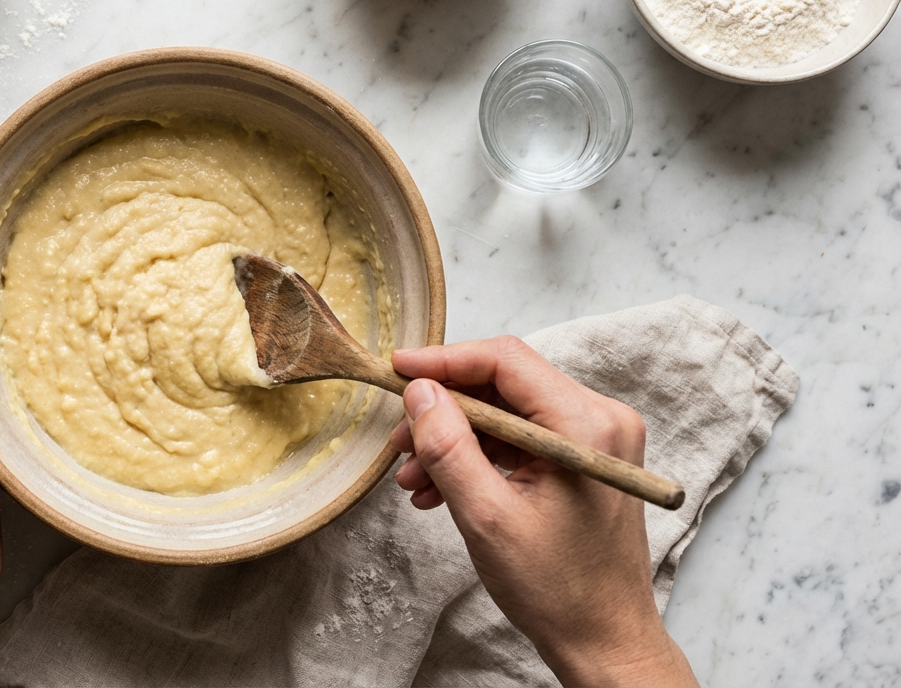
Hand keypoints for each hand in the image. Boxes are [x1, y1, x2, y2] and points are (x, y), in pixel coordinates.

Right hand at [390, 336, 696, 686]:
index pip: (506, 361)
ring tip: (413, 478)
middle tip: (398, 439)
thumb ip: (449, 447)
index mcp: (586, 426)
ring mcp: (594, 439)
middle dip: (444, 410)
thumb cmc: (557, 588)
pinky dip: (477, 456)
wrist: (603, 639)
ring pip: (505, 413)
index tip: (396, 370)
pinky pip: (519, 439)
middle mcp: (600, 420)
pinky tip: (440, 487)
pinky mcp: (583, 459)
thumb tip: (419, 392)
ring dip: (454, 438)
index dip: (444, 361)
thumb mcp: (487, 517)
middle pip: (504, 384)